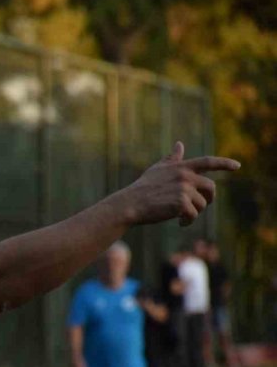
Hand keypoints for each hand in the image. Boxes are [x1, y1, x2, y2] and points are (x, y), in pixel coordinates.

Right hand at [117, 142, 239, 226]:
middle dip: (208, 199)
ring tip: (180, 215)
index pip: (207, 162)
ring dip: (193, 212)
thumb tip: (179, 144)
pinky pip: (193, 215)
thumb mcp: (157, 170)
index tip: (237, 166)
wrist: (130, 204)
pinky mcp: (181, 203)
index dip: (224, 163)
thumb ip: (172, 159)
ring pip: (202, 204)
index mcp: (181, 167)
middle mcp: (185, 176)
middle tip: (197, 207)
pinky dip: (187, 221)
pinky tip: (179, 222)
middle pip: (210, 187)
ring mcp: (183, 189)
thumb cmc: (142, 188)